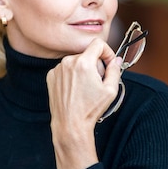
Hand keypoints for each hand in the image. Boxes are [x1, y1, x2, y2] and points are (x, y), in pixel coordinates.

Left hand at [46, 38, 121, 168]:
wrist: (70, 124)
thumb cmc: (90, 109)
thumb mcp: (110, 90)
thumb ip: (115, 70)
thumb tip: (116, 60)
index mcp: (84, 62)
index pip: (98, 44)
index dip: (107, 52)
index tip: (109, 63)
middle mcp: (68, 62)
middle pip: (87, 54)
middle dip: (95, 65)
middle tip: (97, 82)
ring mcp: (57, 69)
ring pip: (76, 61)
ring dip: (83, 70)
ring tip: (84, 89)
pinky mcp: (51, 76)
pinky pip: (65, 69)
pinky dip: (71, 76)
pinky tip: (74, 90)